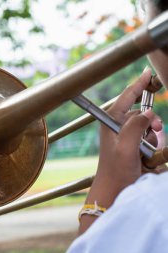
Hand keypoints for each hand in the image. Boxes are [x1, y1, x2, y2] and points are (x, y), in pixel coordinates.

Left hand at [79, 67, 162, 233]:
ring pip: (148, 127)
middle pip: (141, 112)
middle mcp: (117, 126)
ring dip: (152, 137)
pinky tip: (146, 157)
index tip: (148, 73)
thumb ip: (136, 126)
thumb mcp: (126, 146)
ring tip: (146, 151)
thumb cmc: (116, 169)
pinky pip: (149, 139)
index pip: (126, 97)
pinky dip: (151, 145)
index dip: (138, 84)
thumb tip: (148, 113)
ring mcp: (125, 136)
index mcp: (110, 122)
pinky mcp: (132, 145)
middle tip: (156, 131)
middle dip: (151, 122)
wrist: (115, 188)